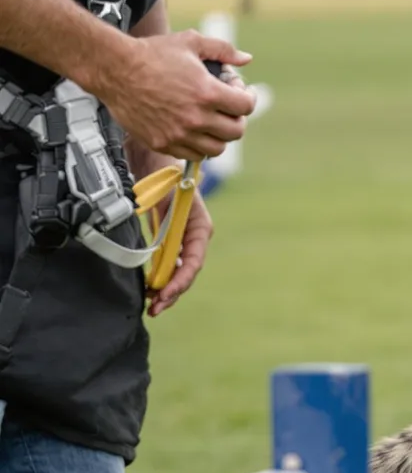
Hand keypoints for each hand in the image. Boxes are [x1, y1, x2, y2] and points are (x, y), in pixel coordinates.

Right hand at [94, 32, 254, 159]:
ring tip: (211, 120)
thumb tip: (246, 58)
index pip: (246, 106)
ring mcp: (178, 134)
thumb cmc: (151, 54)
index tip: (238, 90)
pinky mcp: (161, 143)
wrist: (113, 69)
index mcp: (207, 93)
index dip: (248, 96)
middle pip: (236, 131)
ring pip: (216, 149)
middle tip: (228, 107)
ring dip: (219, 135)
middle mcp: (195, 117)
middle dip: (237, 117)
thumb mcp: (191, 42)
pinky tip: (193, 129)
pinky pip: (192, 155)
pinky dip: (198, 146)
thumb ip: (223, 49)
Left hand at [146, 188, 210, 316]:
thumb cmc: (164, 177)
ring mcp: (181, 241)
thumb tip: (169, 247)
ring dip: (166, 291)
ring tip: (152, 307)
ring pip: (178, 273)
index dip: (181, 280)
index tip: (165, 294)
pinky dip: (160, 281)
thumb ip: (170, 219)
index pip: (194, 260)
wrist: (153, 163)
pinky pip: (167, 266)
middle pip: (187, 272)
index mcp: (199, 227)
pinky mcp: (168, 242)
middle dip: (173, 292)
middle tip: (155, 308)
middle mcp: (193, 237)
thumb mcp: (169, 196)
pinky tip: (150, 292)